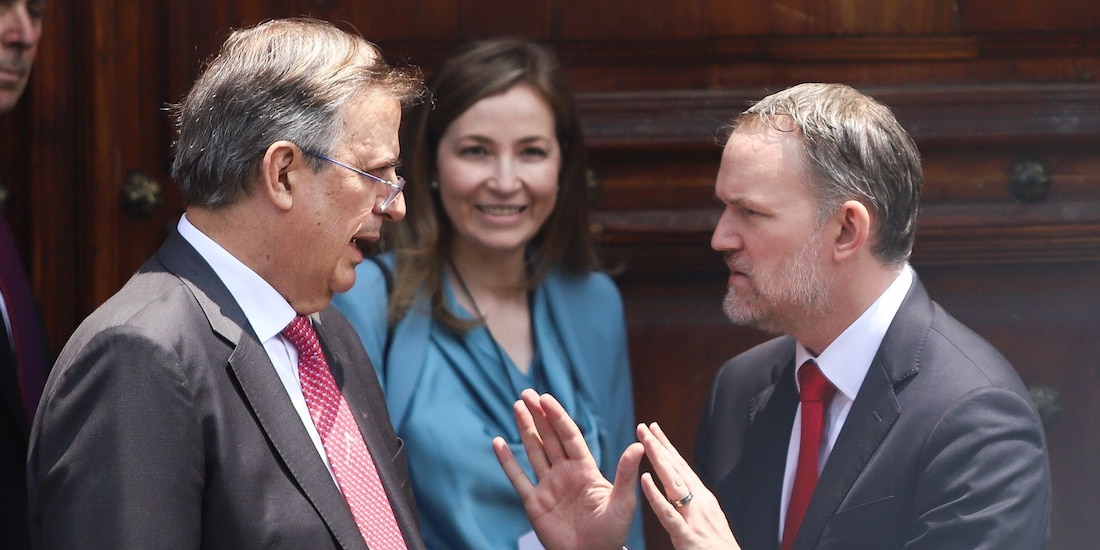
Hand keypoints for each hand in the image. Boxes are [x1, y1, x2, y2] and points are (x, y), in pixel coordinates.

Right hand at [493, 389, 642, 549]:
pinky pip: (518, 478)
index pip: (569, 436)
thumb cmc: (611, 533)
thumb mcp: (623, 502)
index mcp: (585, 470)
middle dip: (539, 415)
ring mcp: (548, 487)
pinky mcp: (534, 503)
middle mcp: (565, 473)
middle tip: (526, 393)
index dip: (558, 417)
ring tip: (517, 407)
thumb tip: (638, 445)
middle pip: (549, 438)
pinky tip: (498, 442)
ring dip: (525, 429)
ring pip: (534, 452)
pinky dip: (507, 461)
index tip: (546, 398)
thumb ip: (625, 473)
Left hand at [638, 422, 740, 549]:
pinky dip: (656, 495)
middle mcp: (700, 502)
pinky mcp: (686, 535)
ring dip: (658, 460)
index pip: (682, 467)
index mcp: (704, 499)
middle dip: (659, 446)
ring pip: (673, 483)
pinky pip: (667, 513)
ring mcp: (693, 517)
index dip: (667, 447)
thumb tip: (683, 489)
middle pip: (676, 469)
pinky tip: (645, 479)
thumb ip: (695, 504)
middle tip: (643, 426)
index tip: (655, 430)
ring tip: (644, 442)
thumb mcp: (707, 520)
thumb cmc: (718, 548)